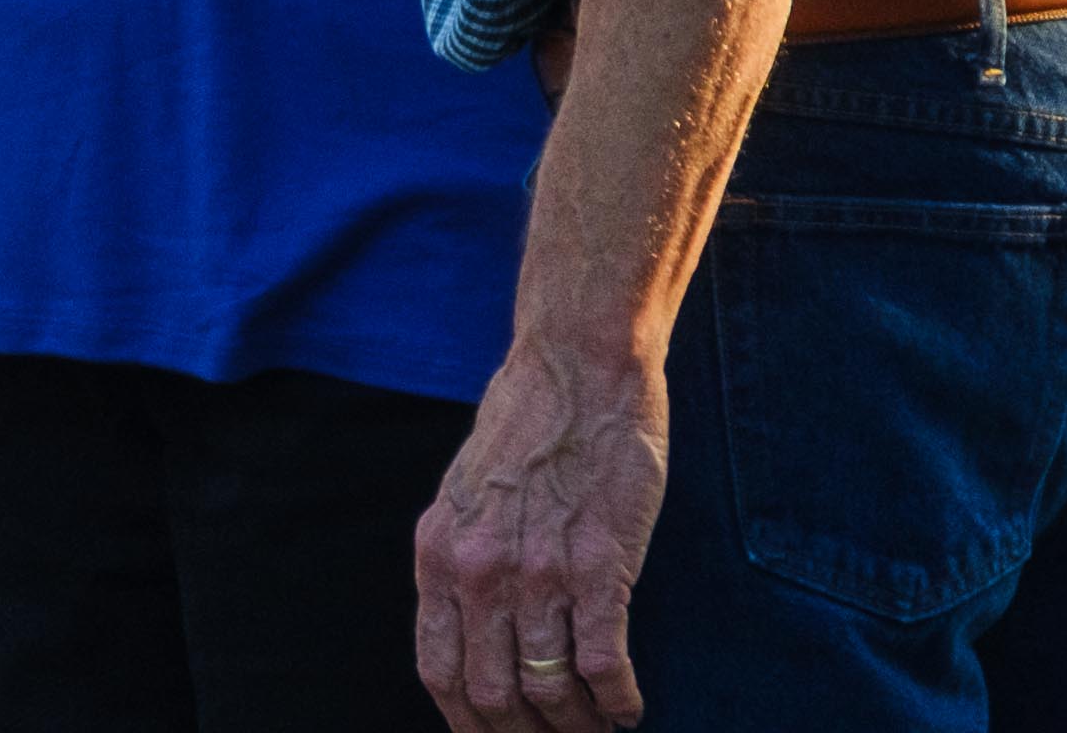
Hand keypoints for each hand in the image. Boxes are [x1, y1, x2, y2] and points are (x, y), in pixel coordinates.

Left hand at [414, 336, 659, 724]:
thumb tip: (474, 639)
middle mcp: (477, 572)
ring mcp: (535, 572)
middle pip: (492, 696)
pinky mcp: (596, 566)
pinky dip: (618, 701)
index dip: (468, 723)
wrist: (576, 370)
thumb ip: (463, 564)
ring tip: (599, 732)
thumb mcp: (464, 499)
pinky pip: (602, 664)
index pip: (439, 671)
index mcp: (438, 556)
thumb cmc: (526, 431)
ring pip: (548, 691)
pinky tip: (629, 707)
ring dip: (578, 728)